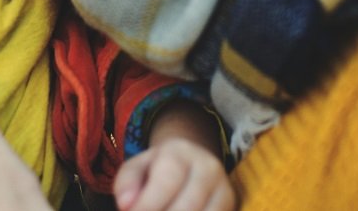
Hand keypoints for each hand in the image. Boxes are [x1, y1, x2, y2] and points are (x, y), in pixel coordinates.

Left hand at [113, 138, 234, 210]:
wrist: (192, 163)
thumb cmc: (158, 170)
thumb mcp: (137, 168)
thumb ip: (127, 183)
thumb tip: (126, 205)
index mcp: (180, 153)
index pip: (167, 181)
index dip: (149, 205)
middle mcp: (208, 168)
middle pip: (188, 206)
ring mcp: (224, 189)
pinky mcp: (231, 205)